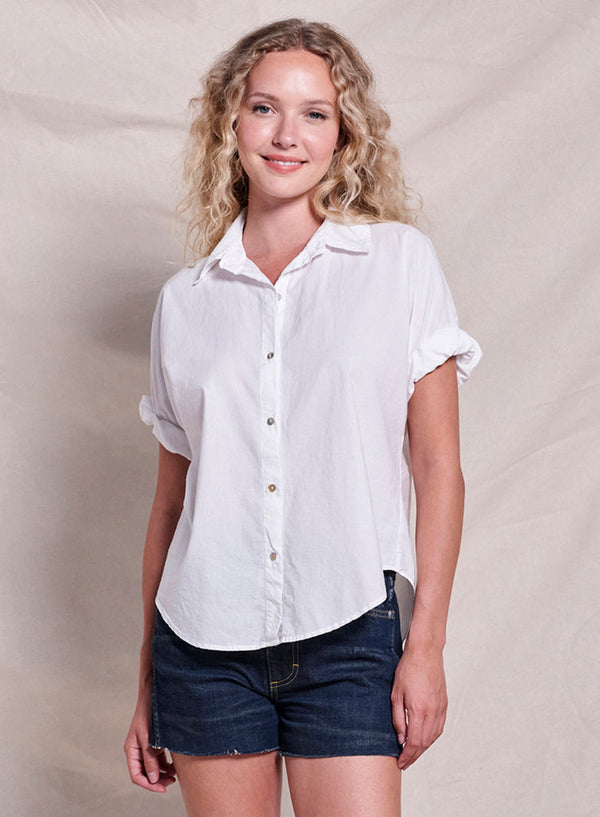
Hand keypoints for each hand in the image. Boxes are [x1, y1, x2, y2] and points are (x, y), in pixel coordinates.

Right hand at [124, 690, 176, 791]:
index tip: (162, 789)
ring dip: (163, 773)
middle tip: (171, 783)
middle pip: (145, 773)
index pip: (137, 775)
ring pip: (153, 767)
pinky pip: (159, 759)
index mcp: (132, 750)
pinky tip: (175, 766)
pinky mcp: (155, 742)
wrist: (155, 694)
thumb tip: (153, 778)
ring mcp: (146, 746)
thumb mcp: (148, 737)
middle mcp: (138, 750)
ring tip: (175, 775)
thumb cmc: (149, 713)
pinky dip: (166, 764)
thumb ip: (149, 758)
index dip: (149, 785)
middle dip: (157, 781)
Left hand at [391, 645, 447, 769]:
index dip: (407, 756)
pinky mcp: (444, 704)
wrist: (426, 652)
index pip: (414, 742)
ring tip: (412, 753)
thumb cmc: (408, 668)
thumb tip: (401, 738)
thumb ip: (398, 718)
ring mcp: (440, 708)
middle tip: (405, 762)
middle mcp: (433, 712)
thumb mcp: (396, 693)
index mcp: (419, 710)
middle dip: (414, 756)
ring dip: (423, 748)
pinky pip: (439, 727)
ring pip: (433, 737)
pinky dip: (432, 737)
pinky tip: (424, 739)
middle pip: (425, 743)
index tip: (400, 762)